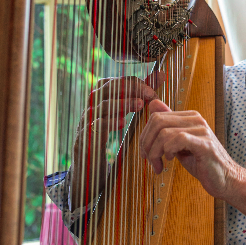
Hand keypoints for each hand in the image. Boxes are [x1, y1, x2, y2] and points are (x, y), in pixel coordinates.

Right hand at [70, 72, 165, 208]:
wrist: (88, 170)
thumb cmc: (107, 137)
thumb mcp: (125, 112)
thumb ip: (141, 93)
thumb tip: (161, 74)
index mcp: (100, 101)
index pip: (114, 81)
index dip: (133, 82)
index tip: (152, 89)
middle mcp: (90, 108)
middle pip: (106, 88)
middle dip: (129, 88)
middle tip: (149, 93)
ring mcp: (85, 123)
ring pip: (101, 105)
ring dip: (122, 103)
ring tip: (140, 105)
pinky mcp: (84, 139)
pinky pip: (94, 126)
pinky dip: (109, 122)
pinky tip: (123, 123)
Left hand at [139, 99, 238, 198]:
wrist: (225, 179)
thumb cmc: (202, 163)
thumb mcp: (179, 144)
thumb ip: (167, 127)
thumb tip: (152, 104)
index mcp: (189, 117)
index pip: (157, 116)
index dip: (145, 136)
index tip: (146, 153)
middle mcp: (196, 119)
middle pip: (157, 121)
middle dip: (147, 143)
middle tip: (149, 160)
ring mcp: (202, 130)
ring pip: (164, 133)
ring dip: (155, 152)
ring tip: (159, 165)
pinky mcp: (205, 143)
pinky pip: (178, 139)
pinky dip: (168, 151)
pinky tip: (170, 160)